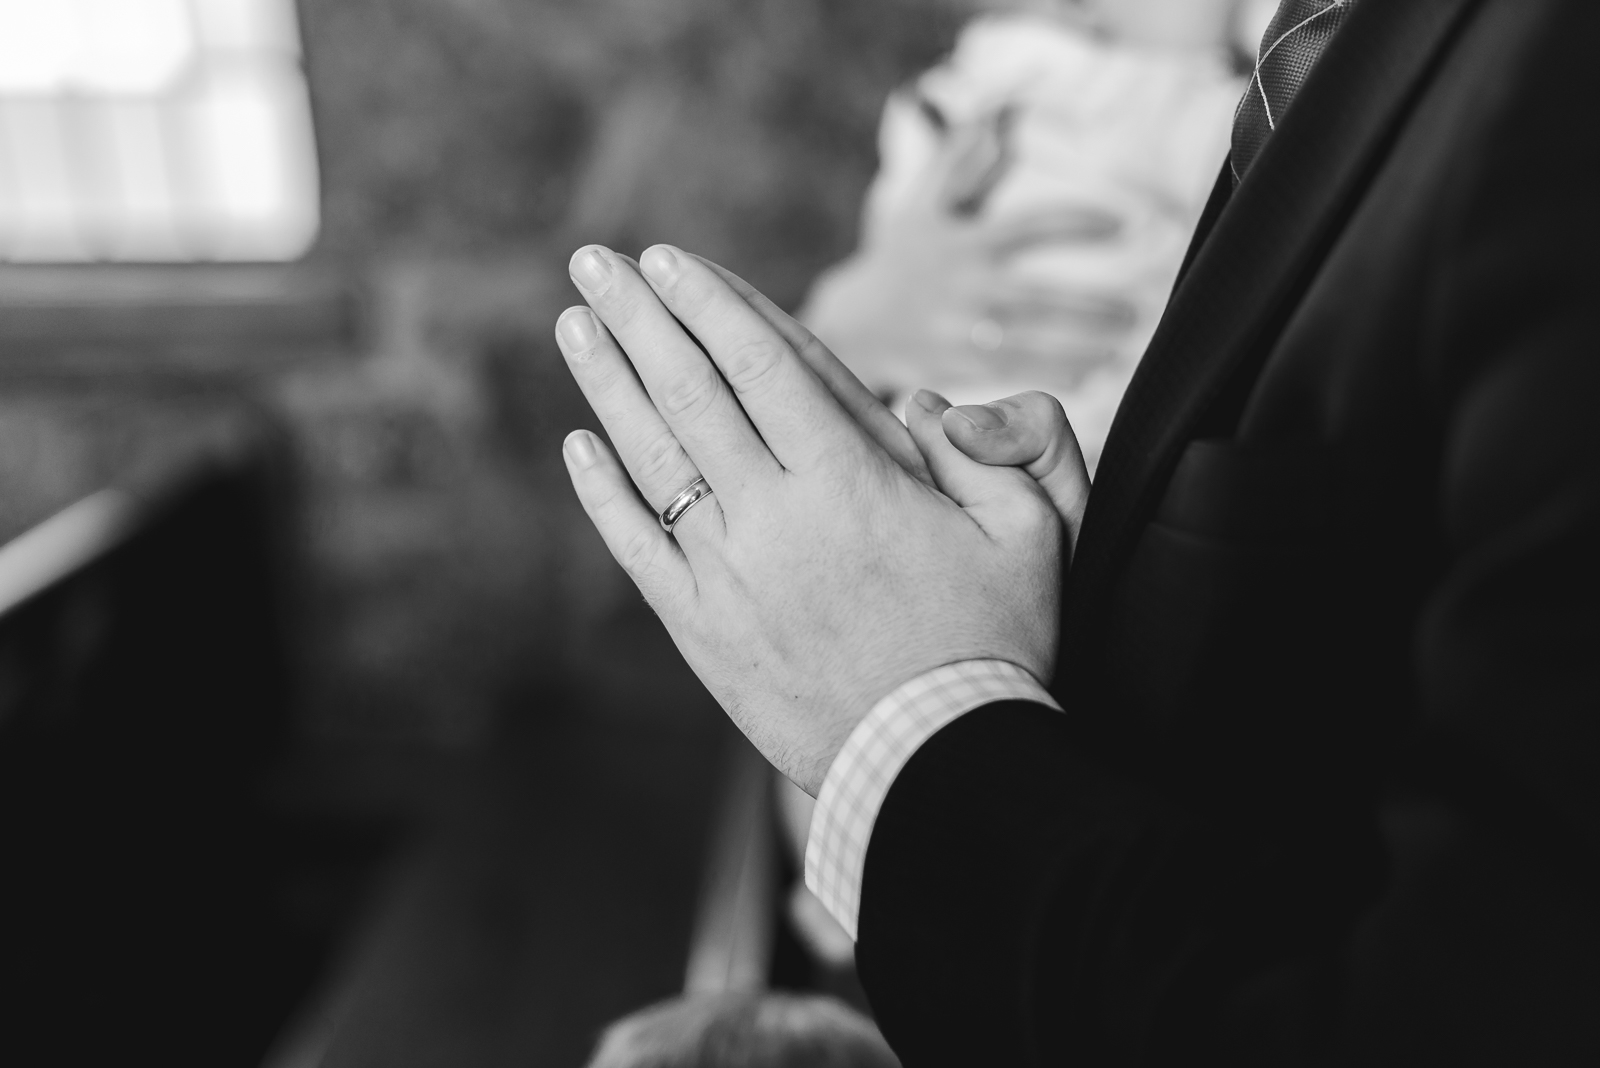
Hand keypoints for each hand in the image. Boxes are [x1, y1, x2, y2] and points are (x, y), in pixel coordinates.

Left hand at [555, 244, 1062, 793]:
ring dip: (607, 383)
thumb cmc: (993, 645)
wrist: (933, 768)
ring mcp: (726, 572)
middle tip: (596, 261)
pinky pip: (634, 547)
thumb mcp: (1034, 530)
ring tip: (574, 324)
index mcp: (852, 479)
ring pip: (652, 456)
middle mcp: (774, 514)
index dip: (709, 302)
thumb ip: (1001, 442)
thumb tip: (923, 400)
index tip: (667, 259)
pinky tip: (576, 445)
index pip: (762, 361)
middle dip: (639, 315)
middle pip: (690, 391)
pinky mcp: (700, 629)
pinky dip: (601, 493)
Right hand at [797, 92, 1141, 404]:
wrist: (852, 323)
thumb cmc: (902, 257)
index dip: (1075, 223)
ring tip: (1121, 347)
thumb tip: (998, 115)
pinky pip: (1011, 375)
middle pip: (1036, 299)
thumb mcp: (924, 205)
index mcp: (965, 243)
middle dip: (1088, 307)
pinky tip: (1090, 376)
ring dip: (1079, 349)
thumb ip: (963, 162)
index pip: (1028, 227)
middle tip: (1135, 310)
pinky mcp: (954, 367)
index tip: (1121, 222)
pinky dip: (1051, 377)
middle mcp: (964, 288)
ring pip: (1029, 344)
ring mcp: (959, 331)